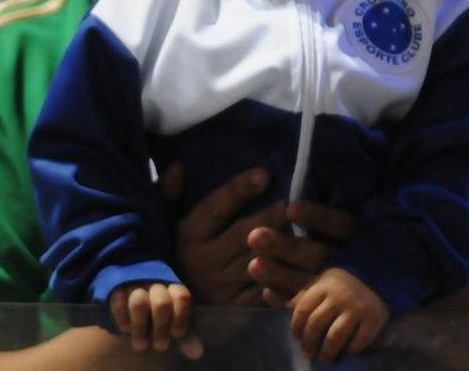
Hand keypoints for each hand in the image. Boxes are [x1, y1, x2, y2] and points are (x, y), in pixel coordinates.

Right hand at [109, 282, 191, 352]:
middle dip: (161, 328)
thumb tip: (197, 353)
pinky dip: (123, 319)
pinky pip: (118, 303)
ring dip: (140, 327)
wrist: (133, 288)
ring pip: (139, 302)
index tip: (177, 334)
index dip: (181, 316)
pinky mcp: (117, 289)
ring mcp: (135, 284)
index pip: (181, 296)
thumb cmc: (159, 309)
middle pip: (161, 303)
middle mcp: (155, 284)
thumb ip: (186, 335)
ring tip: (141, 345)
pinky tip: (126, 330)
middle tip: (161, 346)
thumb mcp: (175, 319)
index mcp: (173, 287)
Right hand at [165, 164, 290, 304]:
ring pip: (258, 261)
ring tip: (304, 227)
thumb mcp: (164, 220)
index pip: (216, 208)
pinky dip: (282, 276)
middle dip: (271, 216)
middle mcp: (206, 260)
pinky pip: (264, 289)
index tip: (265, 173)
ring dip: (281, 245)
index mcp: (190, 235)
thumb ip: (169, 192)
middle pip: (244, 234)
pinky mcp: (237, 304)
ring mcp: (223, 285)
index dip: (239, 190)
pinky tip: (301, 261)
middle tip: (294, 199)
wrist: (167, 303)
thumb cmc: (173, 250)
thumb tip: (178, 164)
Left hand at [248, 200, 357, 306]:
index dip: (316, 217)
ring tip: (253, 266)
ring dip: (280, 275)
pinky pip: (309, 307)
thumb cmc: (363, 249)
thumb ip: (331, 218)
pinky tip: (266, 293)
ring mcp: (344, 290)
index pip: (338, 224)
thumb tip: (294, 199)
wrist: (378, 296)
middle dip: (285, 247)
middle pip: (317, 254)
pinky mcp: (336, 312)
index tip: (290, 208)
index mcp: (358, 237)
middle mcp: (351, 263)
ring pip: (309, 282)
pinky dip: (287, 300)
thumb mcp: (356, 229)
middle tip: (254, 237)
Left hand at [288, 267, 387, 362]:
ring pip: (335, 337)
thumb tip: (267, 294)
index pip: (302, 310)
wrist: (378, 276)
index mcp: (323, 285)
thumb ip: (299, 293)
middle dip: (309, 343)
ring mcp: (357, 307)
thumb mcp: (319, 283)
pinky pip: (359, 341)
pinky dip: (351, 350)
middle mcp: (339, 295)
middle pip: (316, 325)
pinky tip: (347, 351)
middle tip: (309, 353)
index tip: (297, 338)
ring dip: (327, 352)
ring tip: (325, 358)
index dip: (296, 328)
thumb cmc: (341, 284)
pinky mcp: (374, 318)